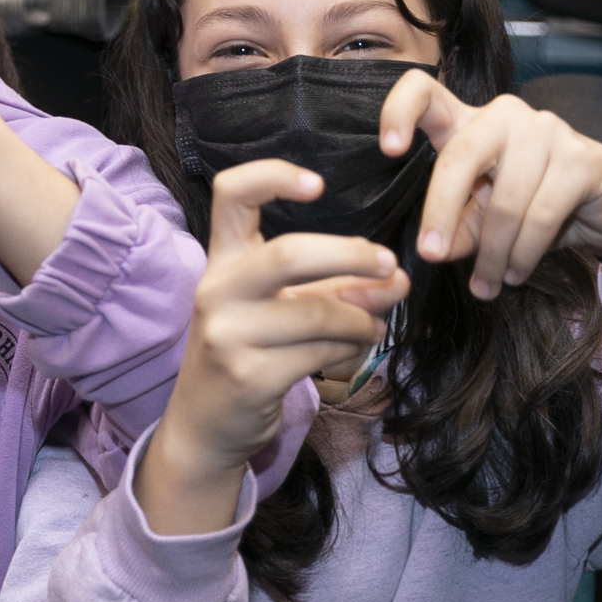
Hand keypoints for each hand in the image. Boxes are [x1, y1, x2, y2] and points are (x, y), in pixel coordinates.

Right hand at [137, 159, 409, 532]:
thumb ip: (333, 287)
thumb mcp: (281, 310)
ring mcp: (228, 334)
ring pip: (318, 313)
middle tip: (389, 265)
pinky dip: (350, 350)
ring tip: (375, 326)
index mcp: (221, 261)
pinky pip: (319, 353)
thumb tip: (396, 278)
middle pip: (288, 254)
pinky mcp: (249, 376)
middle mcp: (216, 290)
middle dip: (351, 255)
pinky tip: (355, 352)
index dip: (273, 176)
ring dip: (362, 319)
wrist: (204, 426)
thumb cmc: (248, 353)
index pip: (231, 194)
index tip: (317, 183)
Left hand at [380, 72, 601, 301]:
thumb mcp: (484, 216)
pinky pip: (540, 215)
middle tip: (430, 255)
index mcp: (469, 121)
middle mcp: (504, 115)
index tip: (388, 150)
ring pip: (503, 200)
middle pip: (459, 155)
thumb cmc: (537, 205)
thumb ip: (457, 225)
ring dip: (491, 252)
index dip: (398, 111)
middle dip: (440, 212)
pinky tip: (515, 274)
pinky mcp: (581, 158)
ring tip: (486, 284)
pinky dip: (523, 254)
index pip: (425, 91)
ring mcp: (546, 130)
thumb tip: (435, 249)